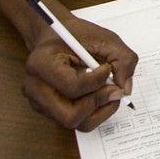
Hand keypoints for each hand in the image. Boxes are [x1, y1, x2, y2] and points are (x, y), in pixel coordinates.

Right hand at [21, 19, 137, 130]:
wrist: (55, 36)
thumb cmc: (75, 35)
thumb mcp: (103, 38)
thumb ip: (122, 59)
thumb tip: (125, 89)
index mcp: (41, 63)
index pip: (72, 86)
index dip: (97, 81)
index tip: (107, 68)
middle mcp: (34, 87)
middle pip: (69, 115)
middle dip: (98, 103)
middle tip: (114, 89)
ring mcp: (39, 102)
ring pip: (73, 122)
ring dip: (98, 110)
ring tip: (107, 91)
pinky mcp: (48, 110)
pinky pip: (74, 122)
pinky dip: (93, 112)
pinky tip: (98, 95)